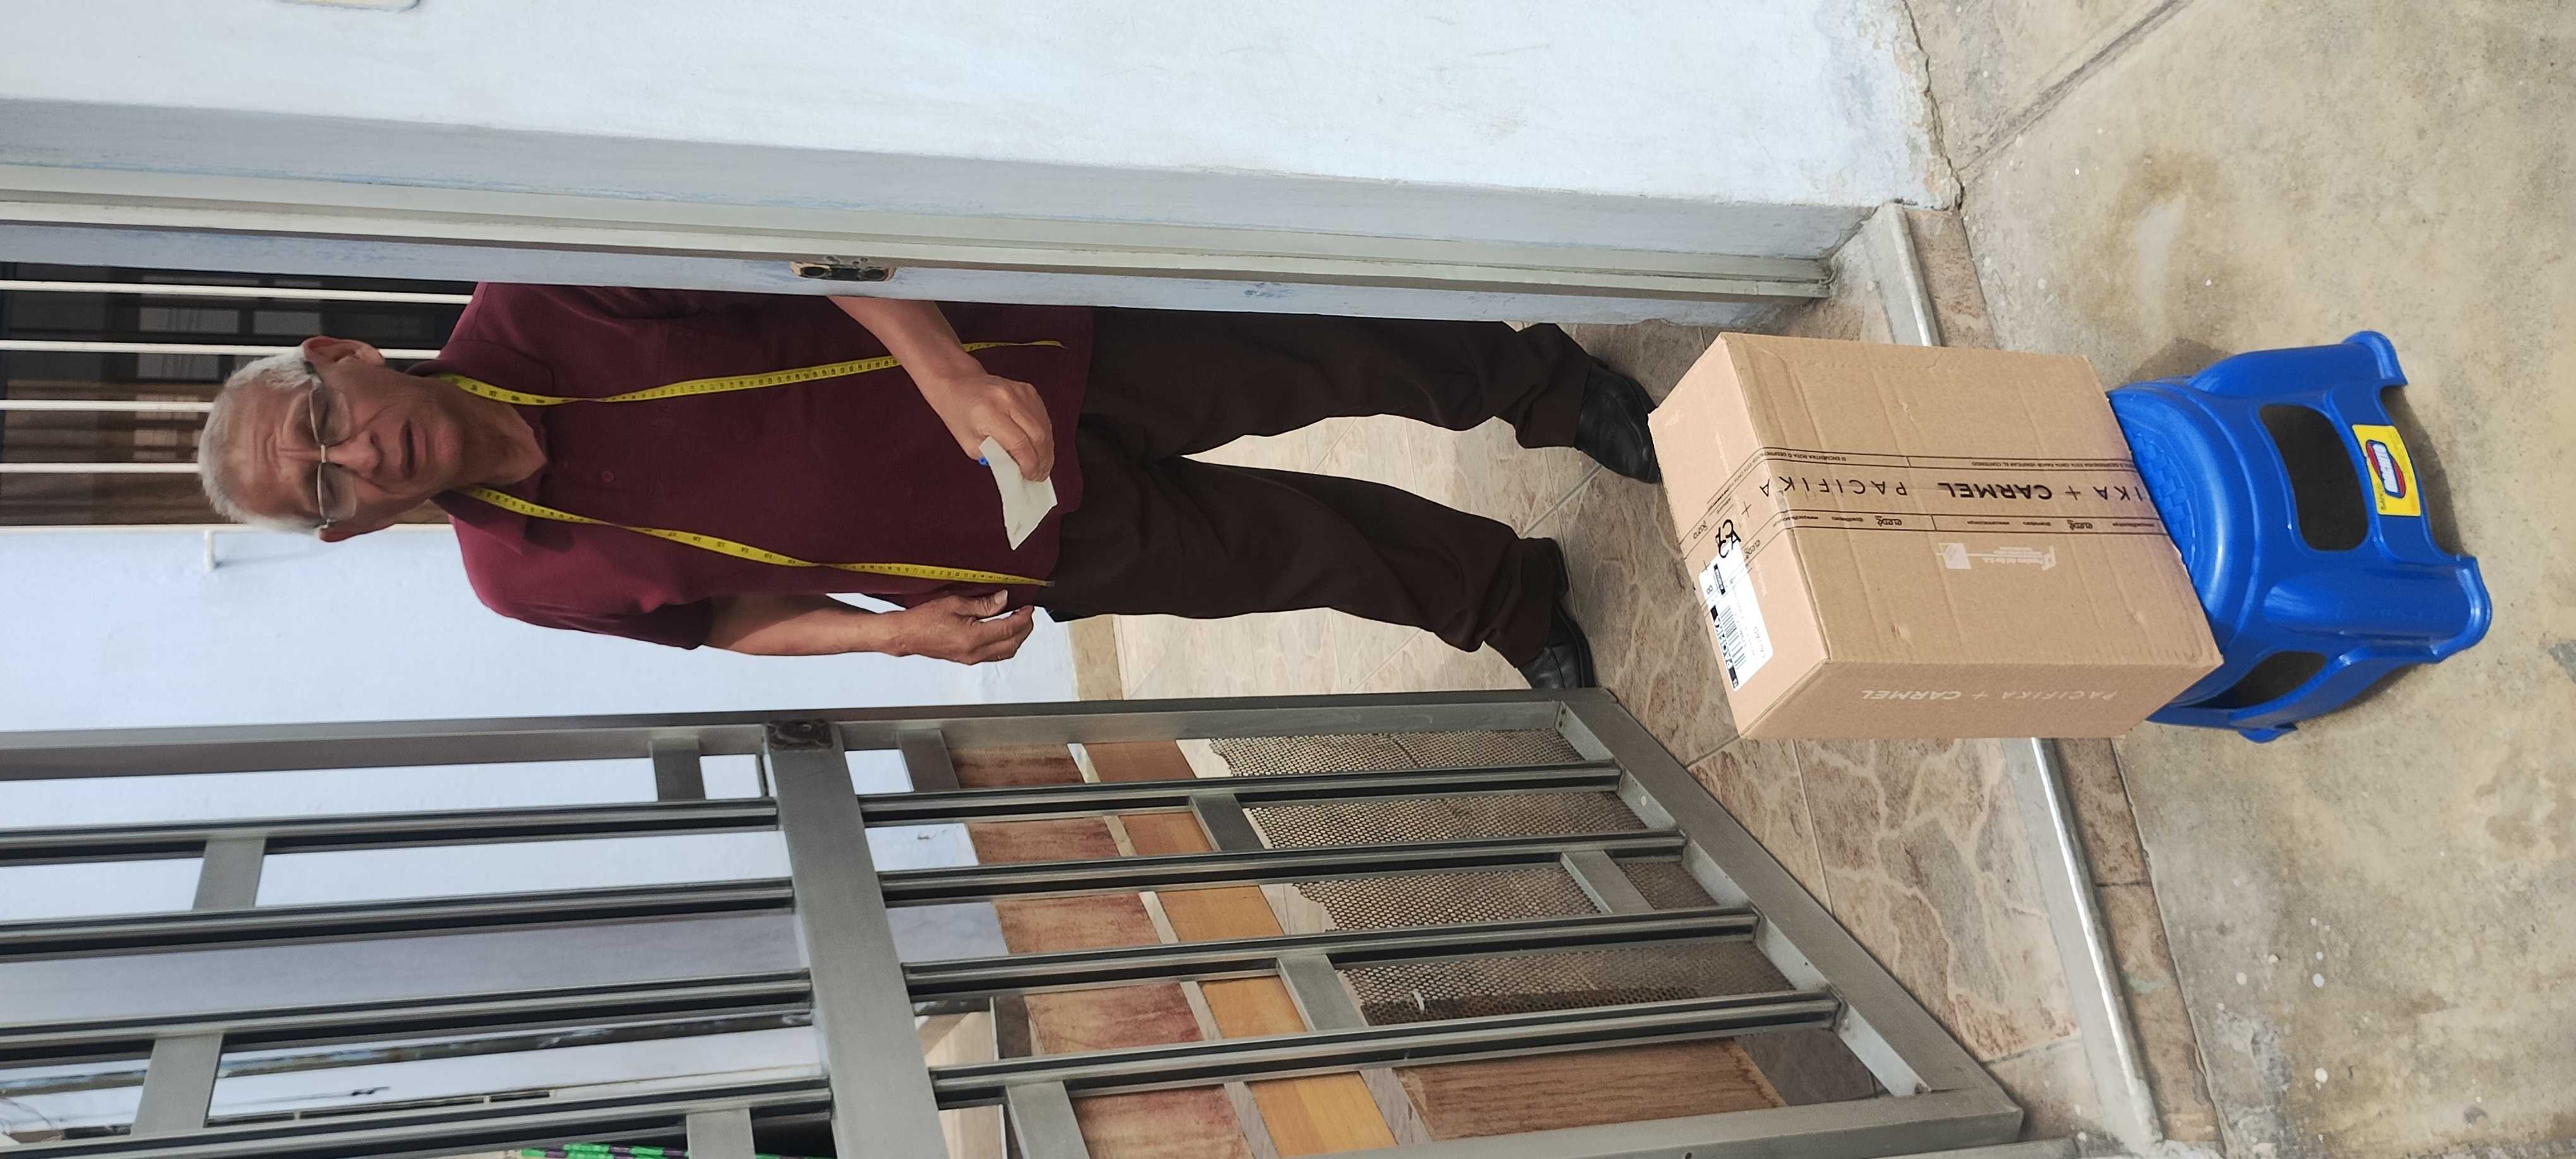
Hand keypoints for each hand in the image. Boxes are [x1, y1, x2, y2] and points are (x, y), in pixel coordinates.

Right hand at [885, 591, 1035, 663]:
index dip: (1023, 617)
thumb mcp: (955, 603)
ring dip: (1017, 637)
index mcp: (973, 638)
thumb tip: (1004, 600)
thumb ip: (983, 604)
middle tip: (1027, 613)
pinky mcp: (968, 659)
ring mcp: (972, 658)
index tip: (1028, 607)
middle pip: (1013, 644)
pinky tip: (1003, 631)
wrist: (906, 635)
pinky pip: (995, 654)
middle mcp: (975, 652)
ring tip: (1018, 620)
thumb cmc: (923, 619)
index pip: (1009, 629)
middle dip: (1025, 628)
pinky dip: (1005, 643)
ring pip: (1006, 652)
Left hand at [918, 370, 1054, 480]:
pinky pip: (1043, 418)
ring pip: (1045, 427)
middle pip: (1038, 436)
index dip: (1029, 464)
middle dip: (1043, 460)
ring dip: (1046, 450)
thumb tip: (1017, 468)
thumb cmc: (959, 412)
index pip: (1019, 444)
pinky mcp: (1029, 391)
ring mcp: (1021, 392)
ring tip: (1042, 465)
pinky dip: (1044, 436)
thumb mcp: (969, 443)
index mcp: (989, 412)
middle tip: (1040, 475)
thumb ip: (994, 457)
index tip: (1030, 476)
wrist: (958, 383)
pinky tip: (1039, 447)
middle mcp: (1008, 399)